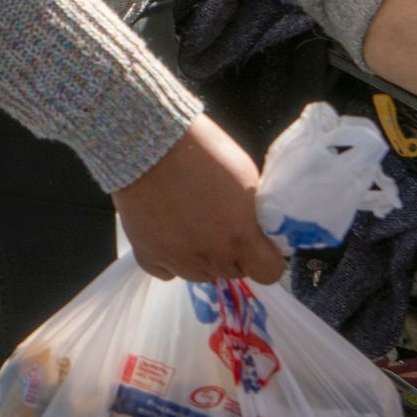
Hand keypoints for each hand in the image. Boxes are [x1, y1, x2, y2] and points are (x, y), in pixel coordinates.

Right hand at [112, 116, 285, 284]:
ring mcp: (177, 260)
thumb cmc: (204, 152)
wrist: (150, 142)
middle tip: (222, 223)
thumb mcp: (246, 179)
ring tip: (193, 225)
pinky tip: (170, 237)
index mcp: (240, 238)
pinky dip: (171, 259)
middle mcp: (210, 256)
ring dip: (204, 256)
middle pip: (234, 271)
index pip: (269, 273)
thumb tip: (256, 230)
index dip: (267, 257)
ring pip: (200, 274)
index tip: (260, 242)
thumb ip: (253, 214)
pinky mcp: (147, 255)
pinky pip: (166, 271)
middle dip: (234, 252)